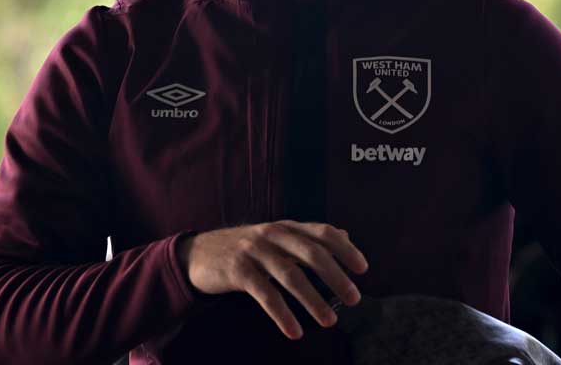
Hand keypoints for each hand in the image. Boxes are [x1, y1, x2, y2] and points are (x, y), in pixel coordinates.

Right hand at [175, 220, 369, 339]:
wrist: (198, 254)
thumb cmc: (246, 249)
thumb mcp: (277, 239)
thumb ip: (309, 237)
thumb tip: (344, 235)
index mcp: (286, 227)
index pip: (323, 232)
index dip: (345, 249)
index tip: (363, 269)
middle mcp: (273, 234)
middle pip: (311, 253)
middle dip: (336, 277)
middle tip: (355, 299)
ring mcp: (254, 251)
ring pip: (290, 275)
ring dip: (313, 300)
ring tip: (330, 321)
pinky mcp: (238, 271)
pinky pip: (265, 294)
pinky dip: (283, 314)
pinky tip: (295, 332)